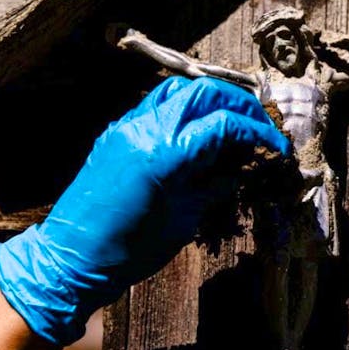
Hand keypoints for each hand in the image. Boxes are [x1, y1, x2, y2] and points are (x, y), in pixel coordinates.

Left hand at [0, 76, 290, 344]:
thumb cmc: (130, 251)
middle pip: (203, 91)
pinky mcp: (116, 133)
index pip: (224, 123)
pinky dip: (183, 110)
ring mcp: (127, 127)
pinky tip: (197, 132)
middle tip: (258, 125)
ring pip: (177, 89)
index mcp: (166, 154)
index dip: (258, 131)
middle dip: (237, 103)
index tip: (277, 145)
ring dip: (208, 99)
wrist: (71, 260)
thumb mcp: (184, 221)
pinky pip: (155, 105)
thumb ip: (214, 187)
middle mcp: (146, 129)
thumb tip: (242, 168)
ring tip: (229, 121)